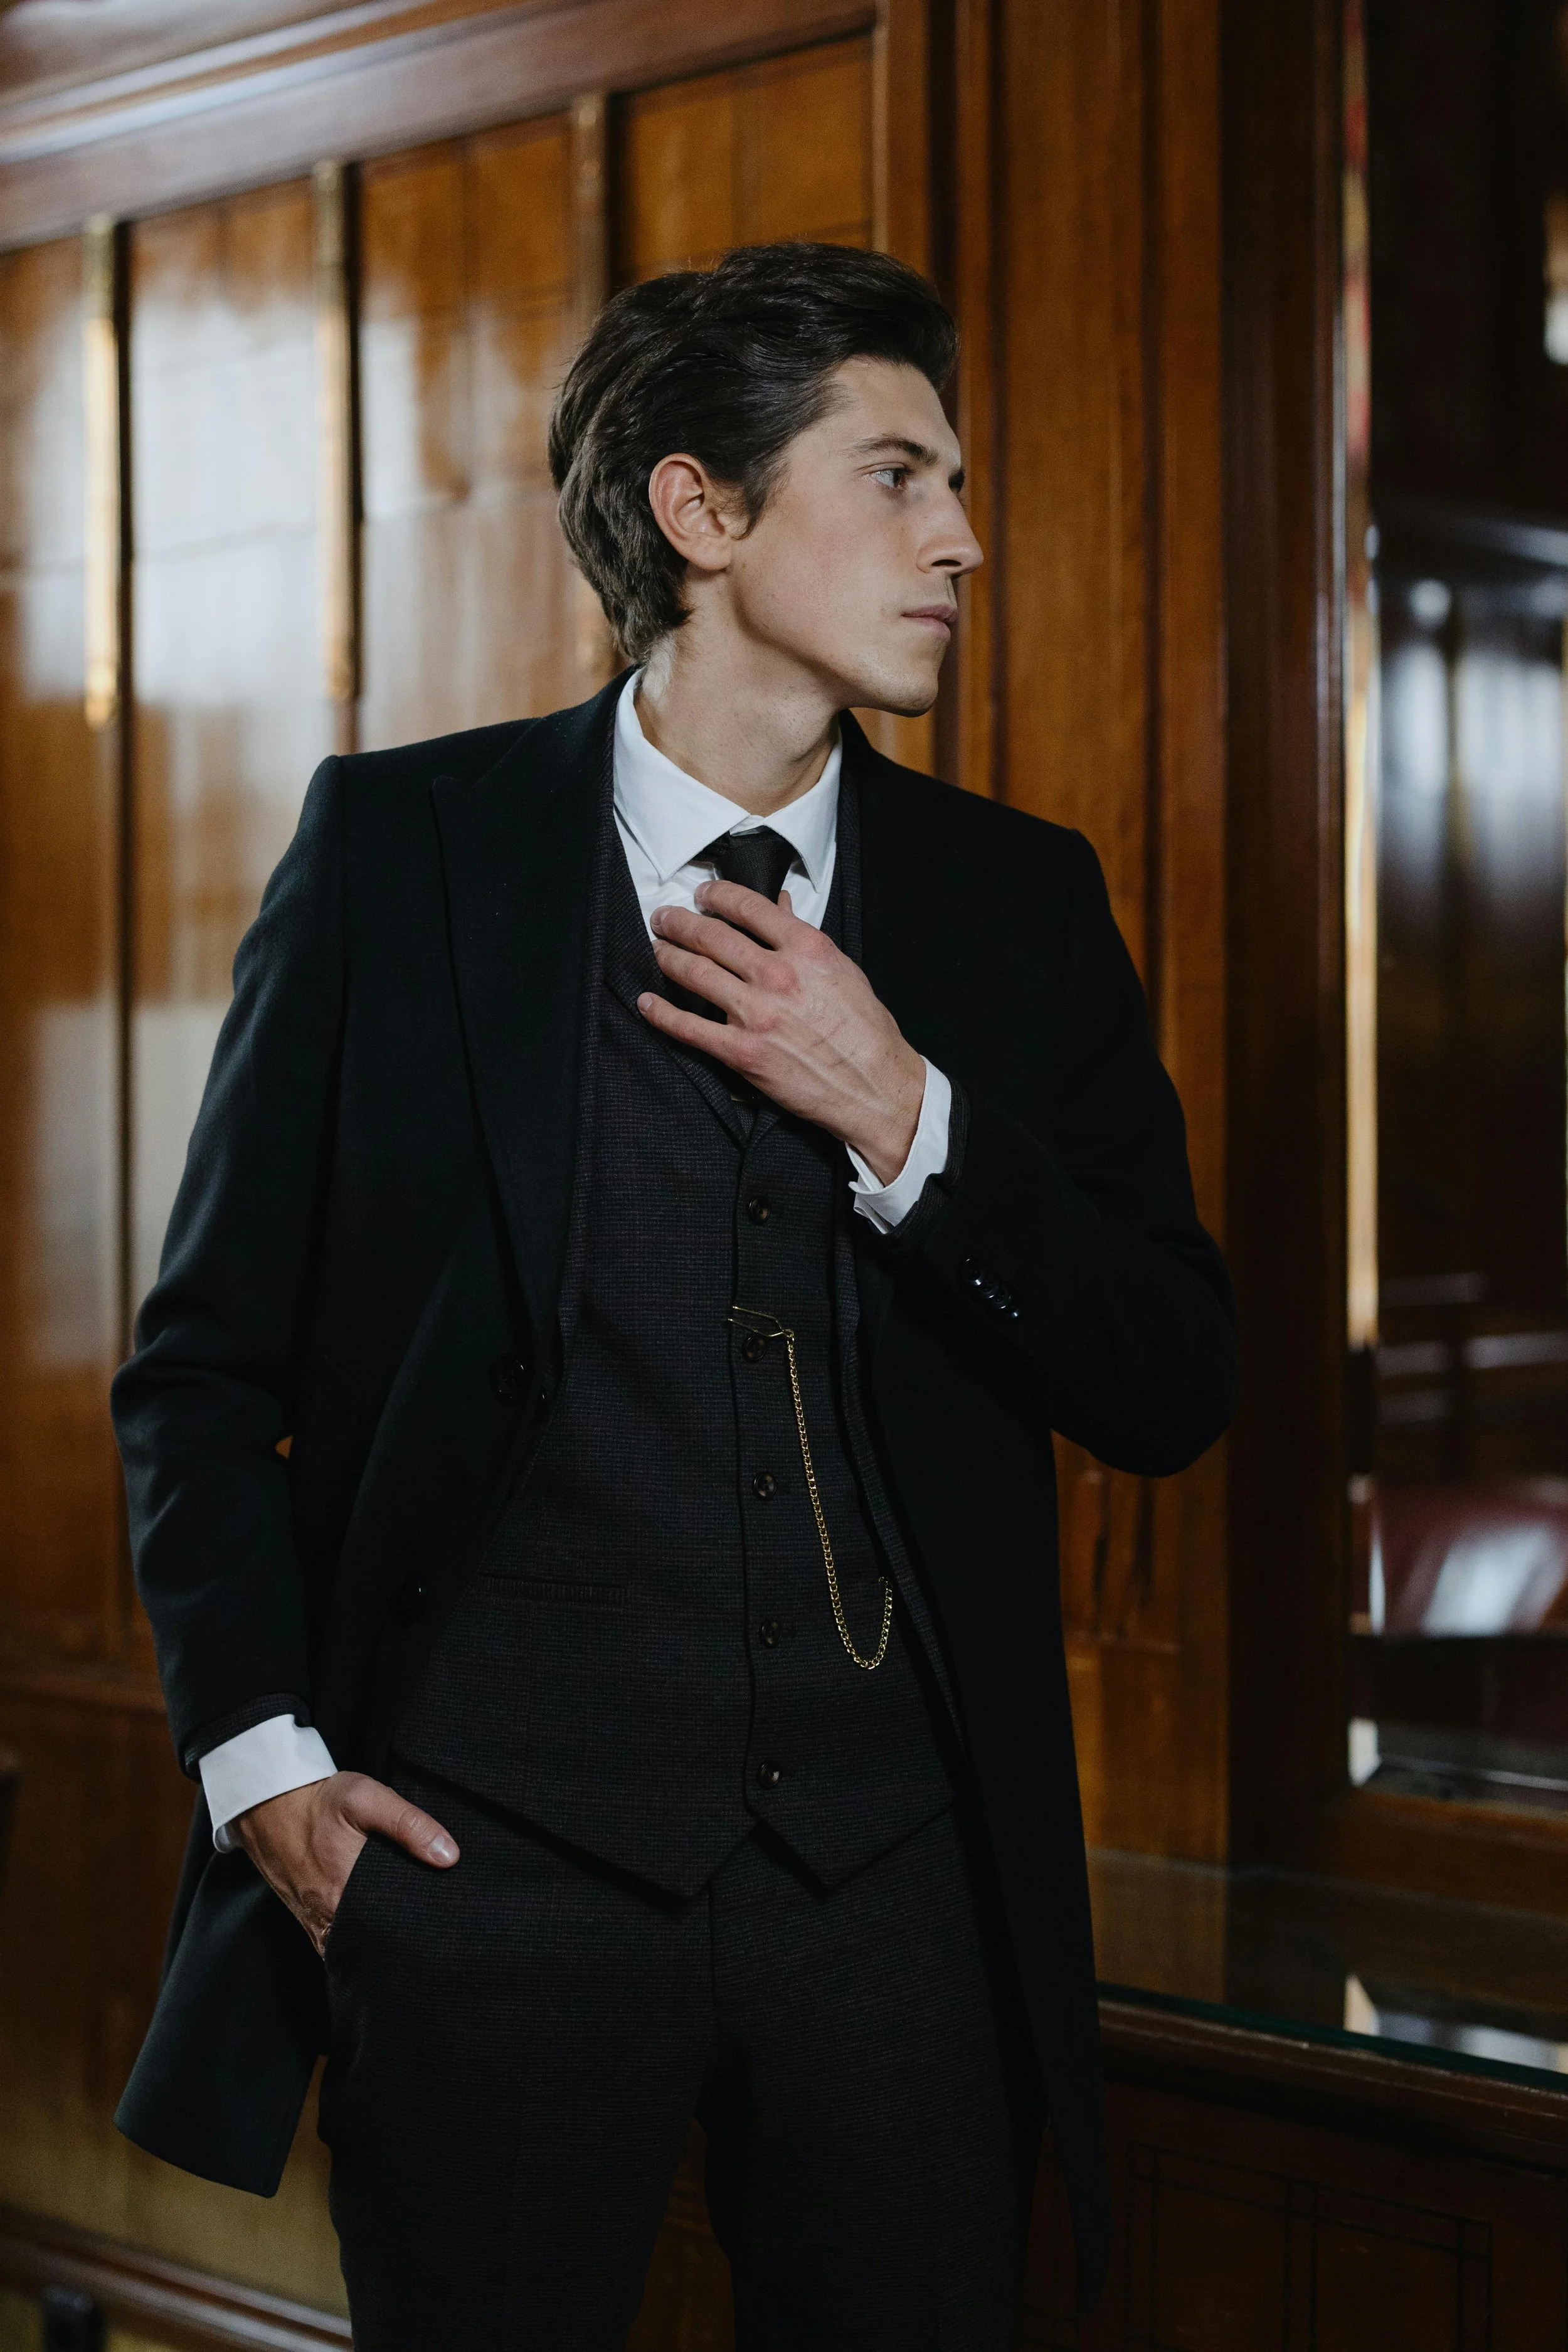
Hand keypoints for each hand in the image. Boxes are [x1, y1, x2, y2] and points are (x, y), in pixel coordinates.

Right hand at [232, 1771, 458, 1955]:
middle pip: (375, 1944)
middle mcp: (327, 1916)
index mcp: (345, 1890)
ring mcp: (315, 1923)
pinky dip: (355, 1945)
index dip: (419, 1930)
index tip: (443, 1926)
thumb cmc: (320, 1801)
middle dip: (403, 1943)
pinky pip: (334, 1946)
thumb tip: (449, 1856)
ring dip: (378, 1947)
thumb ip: (408, 1825)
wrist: (270, 1804)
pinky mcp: (307, 1921)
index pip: (393, 1928)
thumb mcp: (366, 1798)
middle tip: (434, 1935)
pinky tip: (376, 1937)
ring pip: (354, 1950)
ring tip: (410, 1940)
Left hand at [640, 881, 926, 1181]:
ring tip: (657, 947)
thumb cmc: (865, 1030)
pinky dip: (662, 1013)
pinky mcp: (742, 1052)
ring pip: (695, 973)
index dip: (717, 894)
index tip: (703, 893)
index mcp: (807, 949)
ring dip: (668, 956)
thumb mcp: (842, 970)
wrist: (874, 1086)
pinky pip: (690, 1027)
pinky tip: (647, 1002)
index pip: (749, 906)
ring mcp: (756, 1014)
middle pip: (712, 935)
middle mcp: (778, 975)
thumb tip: (780, 905)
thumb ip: (804, 938)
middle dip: (680, 922)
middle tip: (665, 917)